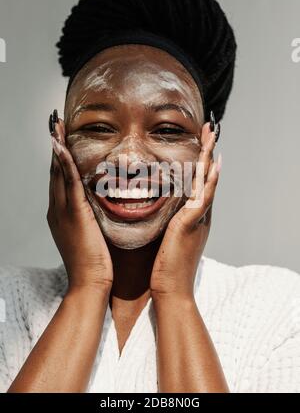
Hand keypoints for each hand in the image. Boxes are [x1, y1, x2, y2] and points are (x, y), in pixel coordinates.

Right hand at [47, 115, 112, 292]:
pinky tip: (62, 147)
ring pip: (58, 173)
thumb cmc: (95, 263)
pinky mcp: (73, 214)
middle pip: (55, 171)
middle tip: (55, 125)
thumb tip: (102, 205)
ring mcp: (62, 211)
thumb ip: (92, 218)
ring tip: (56, 127)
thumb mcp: (91, 235)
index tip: (62, 139)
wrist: (90, 283)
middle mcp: (57, 210)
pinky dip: (64, 164)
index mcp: (61, 214)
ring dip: (57, 148)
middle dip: (55, 147)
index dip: (60, 158)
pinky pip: (68, 183)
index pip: (60, 179)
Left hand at [150, 121, 220, 300]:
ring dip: (209, 157)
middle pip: (206, 177)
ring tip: (212, 136)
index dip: (200, 163)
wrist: (171, 290)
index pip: (198, 184)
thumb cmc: (166, 268)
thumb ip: (167, 223)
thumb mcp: (167, 239)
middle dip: (207, 152)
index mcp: (193, 218)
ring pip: (207, 182)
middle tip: (210, 130)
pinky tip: (213, 164)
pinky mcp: (192, 224)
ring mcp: (199, 219)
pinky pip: (203, 197)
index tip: (198, 143)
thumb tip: (157, 213)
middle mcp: (200, 215)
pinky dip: (210, 180)